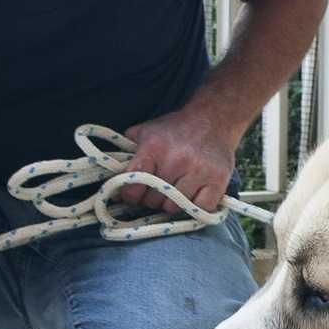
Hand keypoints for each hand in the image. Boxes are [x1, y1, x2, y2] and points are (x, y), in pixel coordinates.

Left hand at [117, 109, 237, 213]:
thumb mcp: (147, 131)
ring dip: (171, 204)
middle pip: (153, 201)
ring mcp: (199, 171)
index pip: (132, 185)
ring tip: (174, 190)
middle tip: (156, 190)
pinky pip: (199, 210)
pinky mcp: (218, 181)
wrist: (214, 118)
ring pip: (174, 208)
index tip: (132, 194)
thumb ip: (127, 151)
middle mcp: (176, 160)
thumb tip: (110, 177)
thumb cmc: (176, 128)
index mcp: (154, 147)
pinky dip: (193, 208)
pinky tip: (192, 195)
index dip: (129, 194)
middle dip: (151, 199)